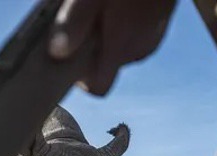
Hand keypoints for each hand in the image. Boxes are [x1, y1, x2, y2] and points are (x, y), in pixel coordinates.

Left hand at [48, 0, 176, 95]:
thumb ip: (74, 22)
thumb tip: (57, 52)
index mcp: (121, 48)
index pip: (99, 87)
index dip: (80, 78)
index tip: (68, 57)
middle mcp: (139, 49)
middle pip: (107, 65)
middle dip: (90, 49)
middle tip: (79, 19)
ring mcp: (151, 35)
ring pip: (120, 47)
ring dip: (106, 33)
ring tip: (98, 6)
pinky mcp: (159, 20)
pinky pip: (134, 32)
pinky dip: (122, 22)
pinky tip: (116, 2)